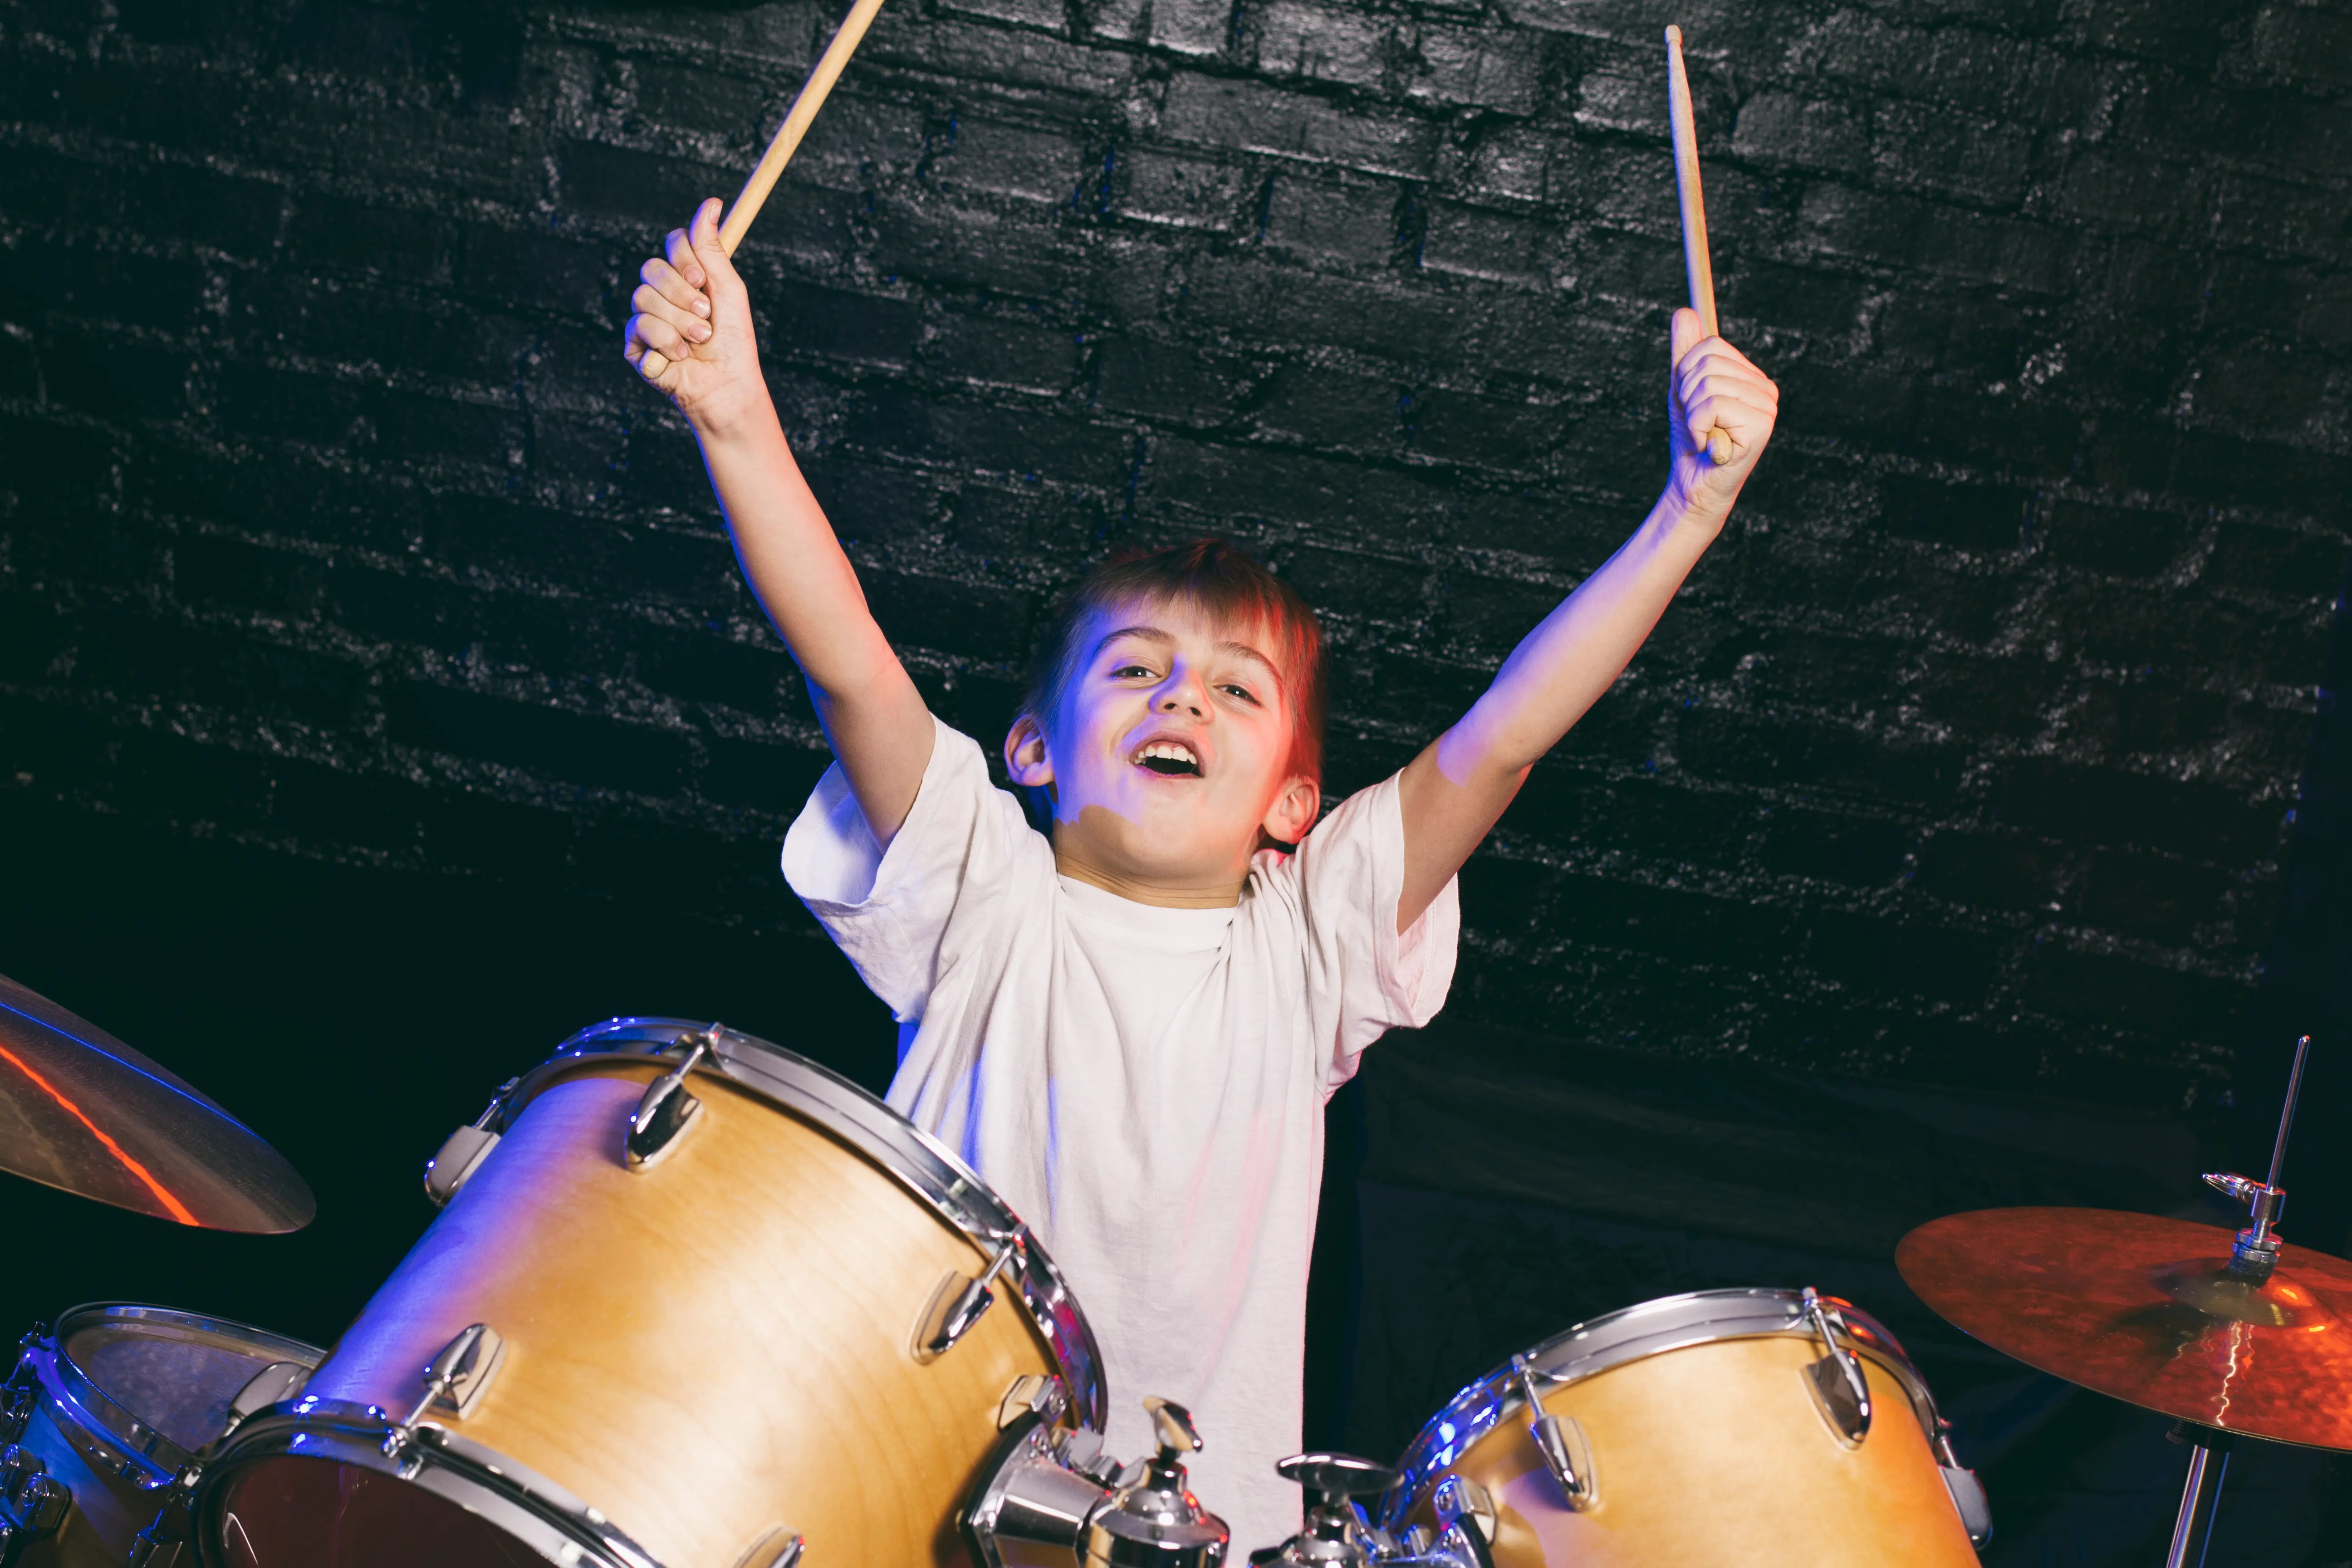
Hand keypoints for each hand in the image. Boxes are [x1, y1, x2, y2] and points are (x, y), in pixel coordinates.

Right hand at [623, 198, 766, 430]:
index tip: (701, 279)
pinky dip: (665, 342)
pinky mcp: (634, 345)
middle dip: (682, 293)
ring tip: (698, 340)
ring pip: (643, 297)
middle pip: (652, 268)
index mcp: (687, 278)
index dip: (684, 258)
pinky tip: (679, 357)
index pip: (673, 245)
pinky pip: (637, 326)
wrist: (727, 387)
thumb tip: (710, 202)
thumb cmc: (733, 342)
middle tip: (706, 315)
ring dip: (678, 322)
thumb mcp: (728, 289)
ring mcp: (646, 319)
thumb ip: (711, 248)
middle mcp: (664, 295)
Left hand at [1665, 306, 1777, 523]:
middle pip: (1708, 362)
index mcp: (1751, 376)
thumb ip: (1685, 353)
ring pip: (1708, 384)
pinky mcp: (1761, 426)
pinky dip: (1699, 429)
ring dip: (1693, 415)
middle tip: (1699, 423)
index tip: (1692, 402)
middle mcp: (1766, 388)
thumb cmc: (1692, 439)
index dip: (1686, 374)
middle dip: (1688, 394)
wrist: (1693, 484)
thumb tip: (1684, 311)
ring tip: (1706, 435)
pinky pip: (1712, 406)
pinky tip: (1711, 447)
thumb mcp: (1682, 389)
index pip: (1710, 345)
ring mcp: (1767, 407)